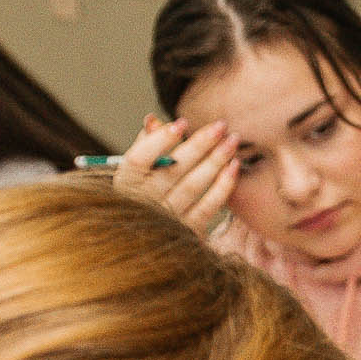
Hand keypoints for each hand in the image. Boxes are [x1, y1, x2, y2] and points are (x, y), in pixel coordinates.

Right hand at [113, 114, 234, 237]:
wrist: (144, 240)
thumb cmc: (142, 195)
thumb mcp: (134, 172)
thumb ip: (144, 145)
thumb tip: (153, 119)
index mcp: (126, 182)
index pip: (139, 158)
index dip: (160, 140)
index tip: (183, 122)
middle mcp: (144, 201)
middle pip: (173, 169)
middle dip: (200, 144)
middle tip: (221, 125)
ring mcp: (166, 218)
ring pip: (193, 185)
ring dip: (216, 161)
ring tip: (232, 140)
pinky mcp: (188, 231)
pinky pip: (209, 207)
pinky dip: (223, 186)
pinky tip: (234, 166)